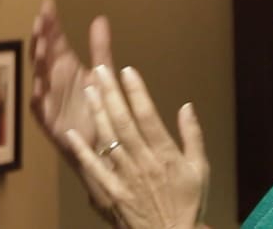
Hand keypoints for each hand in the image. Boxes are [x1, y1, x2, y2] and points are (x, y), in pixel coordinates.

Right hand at [30, 0, 113, 157]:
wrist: (103, 144)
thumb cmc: (98, 107)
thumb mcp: (102, 73)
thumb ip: (100, 48)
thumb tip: (100, 18)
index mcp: (65, 65)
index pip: (54, 39)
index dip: (50, 23)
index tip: (47, 5)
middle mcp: (54, 79)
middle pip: (44, 54)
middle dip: (41, 38)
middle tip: (41, 20)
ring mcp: (50, 98)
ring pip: (40, 77)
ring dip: (39, 64)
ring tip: (40, 47)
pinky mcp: (50, 120)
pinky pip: (42, 108)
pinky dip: (40, 98)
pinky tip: (39, 87)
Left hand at [66, 65, 209, 228]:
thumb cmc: (189, 204)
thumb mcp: (200, 170)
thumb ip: (193, 137)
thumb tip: (187, 107)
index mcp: (165, 154)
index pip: (148, 116)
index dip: (137, 92)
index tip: (127, 71)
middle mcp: (144, 162)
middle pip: (124, 121)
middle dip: (111, 93)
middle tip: (100, 69)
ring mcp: (126, 176)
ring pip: (109, 138)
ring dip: (97, 112)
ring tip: (89, 89)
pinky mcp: (112, 191)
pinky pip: (95, 168)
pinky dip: (82, 150)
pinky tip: (72, 133)